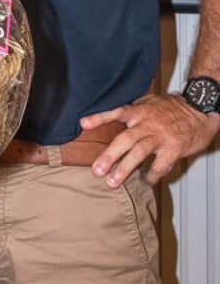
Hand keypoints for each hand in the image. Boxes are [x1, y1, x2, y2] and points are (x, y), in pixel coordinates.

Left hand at [80, 94, 219, 187]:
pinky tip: (145, 180)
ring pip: (139, 153)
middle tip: (97, 170)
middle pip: (125, 139)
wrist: (200, 109)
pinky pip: (160, 165)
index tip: (83, 124)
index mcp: (140, 110)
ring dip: (125, 168)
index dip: (99, 117)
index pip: (116, 112)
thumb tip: (113, 116)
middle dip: (109, 155)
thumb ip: (133, 109)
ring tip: (113, 182)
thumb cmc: (172, 107)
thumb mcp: (150, 101)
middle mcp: (147, 123)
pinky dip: (152, 174)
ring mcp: (160, 136)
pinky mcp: (173, 148)